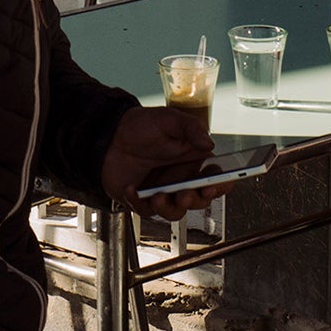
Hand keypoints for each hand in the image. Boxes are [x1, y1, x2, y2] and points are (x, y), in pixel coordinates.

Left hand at [101, 106, 221, 216]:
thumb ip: (191, 127)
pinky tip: (132, 189)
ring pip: (176, 212)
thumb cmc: (141, 126)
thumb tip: (208, 142)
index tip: (212, 184)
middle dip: (195, 200)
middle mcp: (182, 179)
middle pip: (199, 199)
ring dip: (170, 208)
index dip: (220, 185)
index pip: (216, 178)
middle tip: (185, 194)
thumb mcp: (169, 119)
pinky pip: (147, 211)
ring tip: (159, 196)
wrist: (110, 135)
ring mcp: (164, 191)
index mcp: (195, 160)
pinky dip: (140, 203)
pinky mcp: (144, 200)